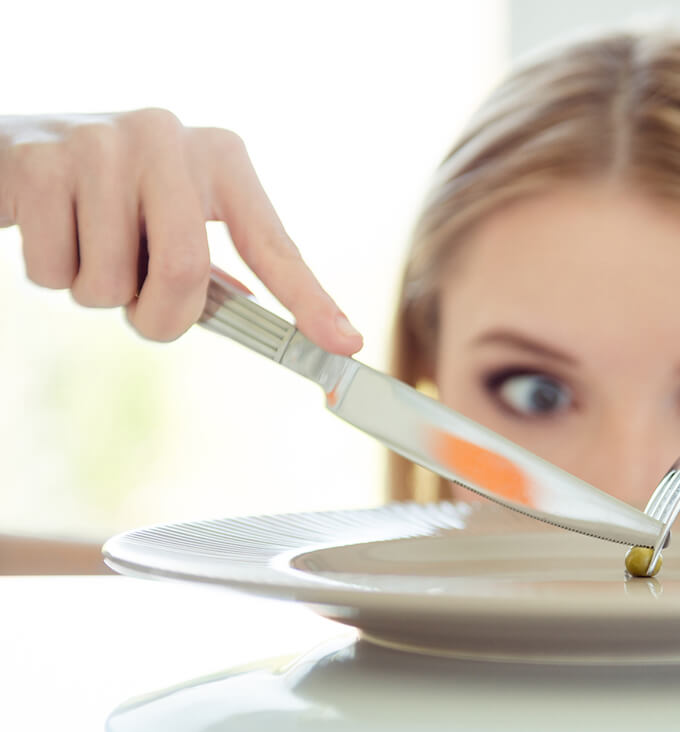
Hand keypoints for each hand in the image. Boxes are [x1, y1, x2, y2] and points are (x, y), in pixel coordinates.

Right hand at [0, 109, 361, 351]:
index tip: (346, 344)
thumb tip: (263, 323)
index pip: (272, 242)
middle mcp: (169, 138)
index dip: (309, 299)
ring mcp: (101, 144)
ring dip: (97, 293)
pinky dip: (52, 275)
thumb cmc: (116, 201)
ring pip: (112, 280)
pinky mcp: (39, 162)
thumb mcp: (173, 217)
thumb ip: (215, 268)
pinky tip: (50, 230)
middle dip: (162, 315)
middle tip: (143, 309)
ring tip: (90, 247)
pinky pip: (55, 269)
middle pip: (187, 271)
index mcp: (221, 156)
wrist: (16, 150)